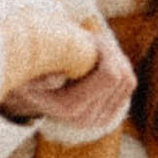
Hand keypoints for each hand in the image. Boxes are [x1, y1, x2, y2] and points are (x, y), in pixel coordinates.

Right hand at [0, 25, 134, 139]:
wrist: (29, 92)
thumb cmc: (29, 71)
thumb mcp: (29, 67)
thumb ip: (41, 70)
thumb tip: (58, 75)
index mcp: (70, 107)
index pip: (111, 75)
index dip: (105, 50)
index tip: (90, 37)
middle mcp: (87, 119)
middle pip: (123, 77)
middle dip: (110, 53)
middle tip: (91, 40)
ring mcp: (98, 120)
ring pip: (128, 81)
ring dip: (115, 60)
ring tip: (94, 50)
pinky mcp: (107, 115)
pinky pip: (127, 86)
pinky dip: (118, 68)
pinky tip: (99, 62)